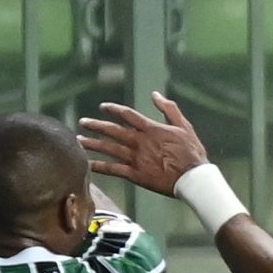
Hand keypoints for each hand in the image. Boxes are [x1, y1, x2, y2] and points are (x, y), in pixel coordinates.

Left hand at [77, 94, 211, 195]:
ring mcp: (135, 158)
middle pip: (112, 130)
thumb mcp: (184, 126)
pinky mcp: (135, 175)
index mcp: (150, 128)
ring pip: (109, 148)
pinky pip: (113, 169)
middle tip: (82, 122)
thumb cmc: (191, 152)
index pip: (126, 114)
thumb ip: (169, 109)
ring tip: (80, 140)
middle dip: (95, 125)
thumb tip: (156, 95)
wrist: (193, 178)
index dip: (113, 109)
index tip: (102, 107)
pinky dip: (100, 167)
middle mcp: (139, 142)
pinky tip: (89, 164)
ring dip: (93, 143)